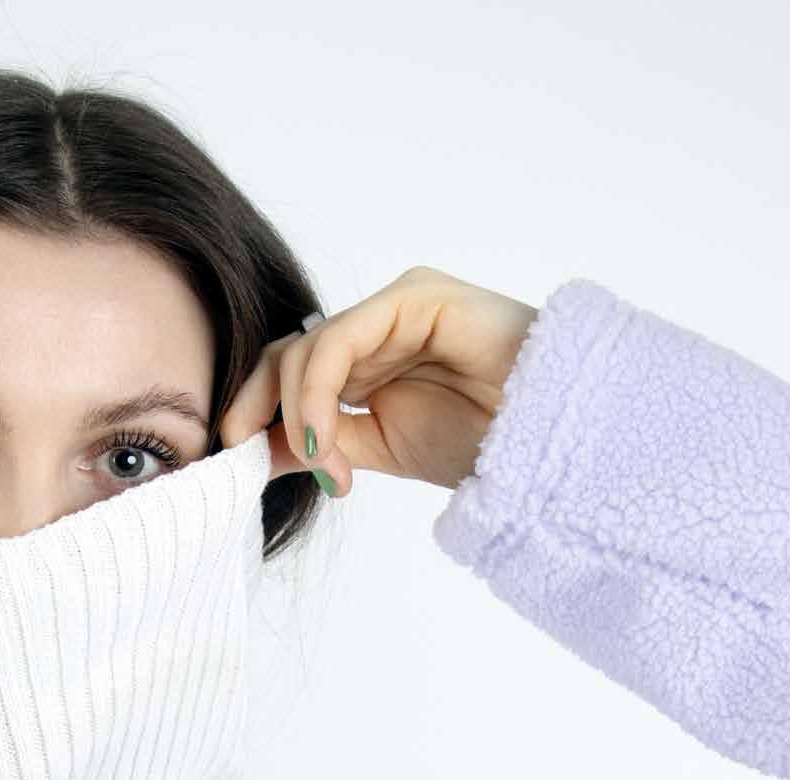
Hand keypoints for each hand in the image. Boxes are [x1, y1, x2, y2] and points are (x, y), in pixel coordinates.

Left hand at [218, 264, 538, 495]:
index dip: (253, 412)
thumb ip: (320, 445)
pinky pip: (341, 339)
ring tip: (331, 470)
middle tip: (246, 457)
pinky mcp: (414, 298)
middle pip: (286, 354)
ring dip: (300, 416)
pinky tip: (326, 441)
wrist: (550, 441)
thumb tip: (254, 452)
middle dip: (253, 407)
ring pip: (308, 350)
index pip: (289, 373)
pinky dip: (318, 394)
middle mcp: (377, 326)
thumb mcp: (378, 452)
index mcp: (368, 360)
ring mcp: (396, 308)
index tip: (239, 464)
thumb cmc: (483, 443)